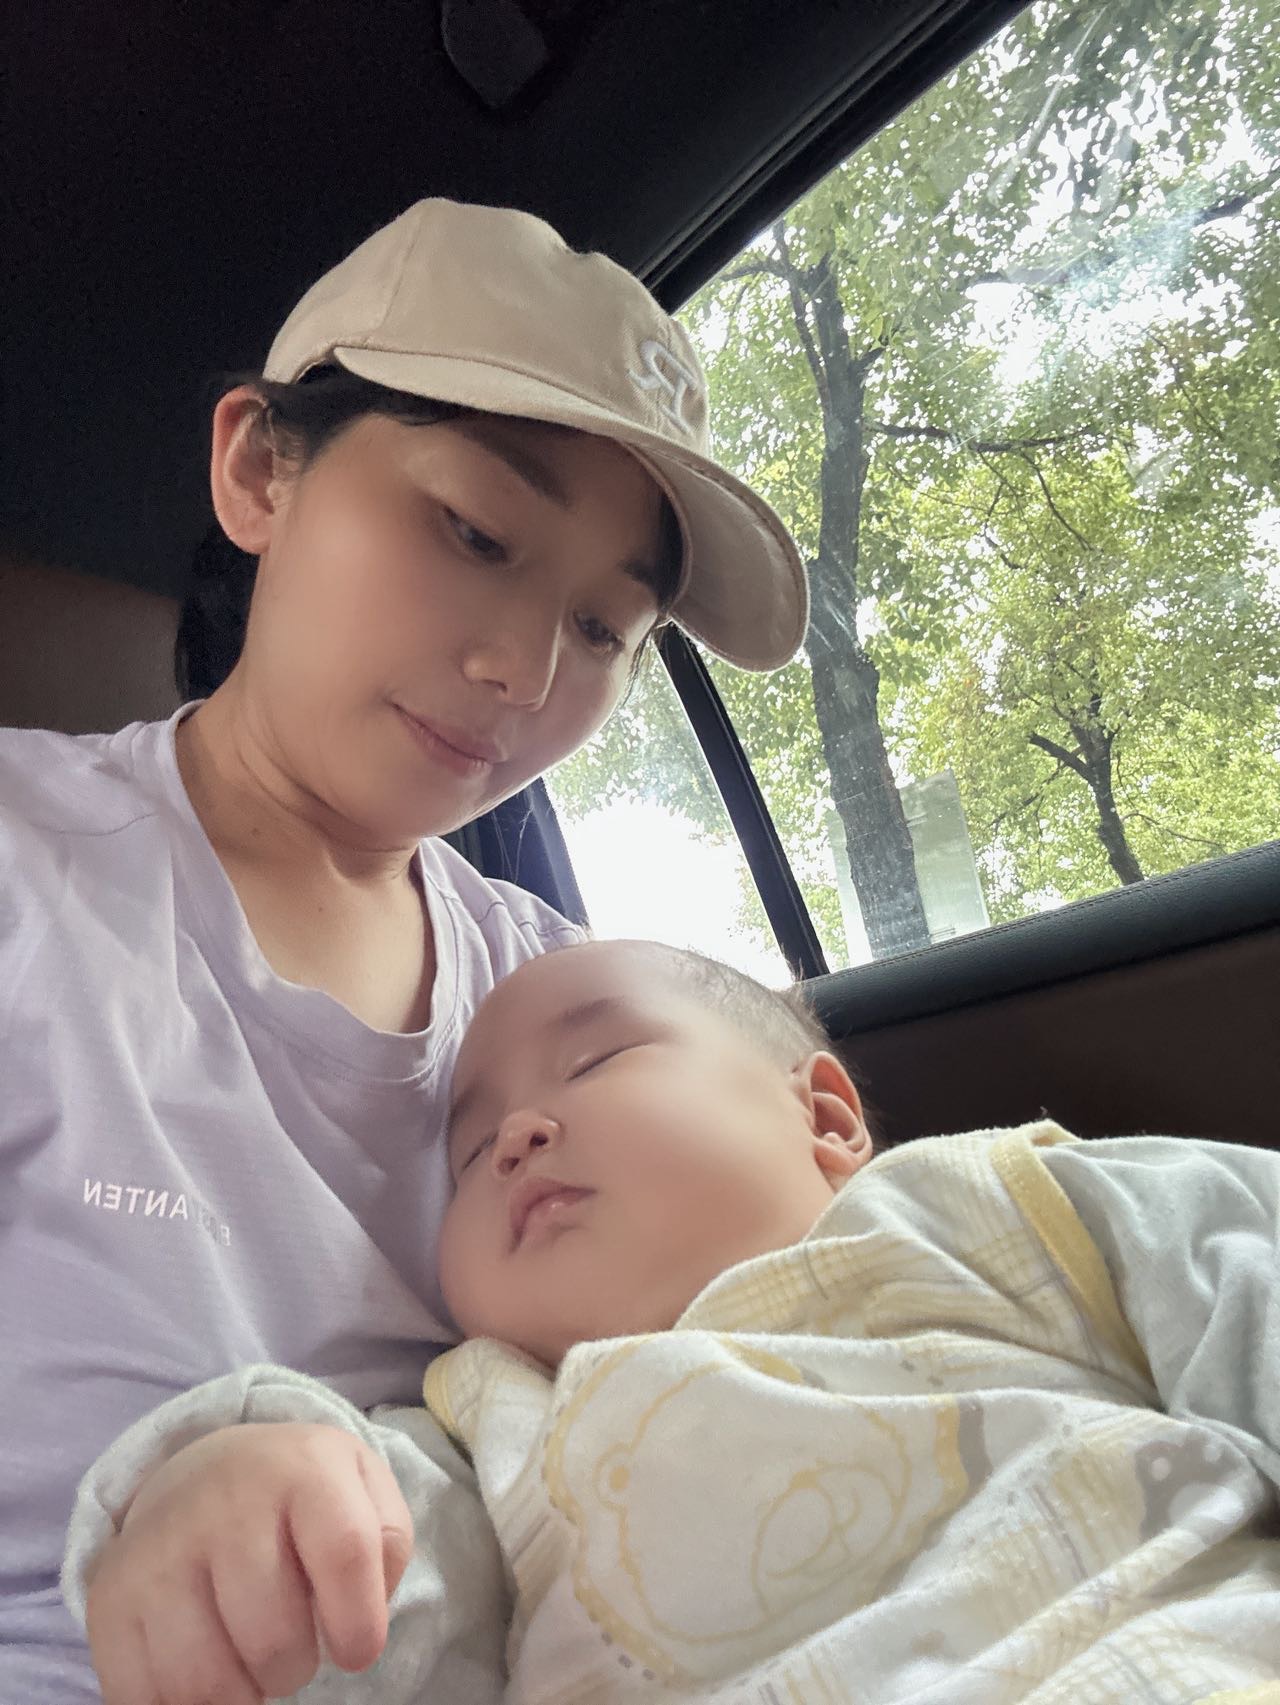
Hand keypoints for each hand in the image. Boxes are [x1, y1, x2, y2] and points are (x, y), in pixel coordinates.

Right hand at [84, 1421, 413, 1704]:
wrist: (205, 1470)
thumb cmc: (301, 1499)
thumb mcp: (364, 1492)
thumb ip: (386, 1548)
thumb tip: (364, 1613)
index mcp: (303, 1467)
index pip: (346, 1553)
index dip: (360, 1624)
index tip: (355, 1650)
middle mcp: (226, 1500)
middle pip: (274, 1637)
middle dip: (295, 1667)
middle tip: (290, 1645)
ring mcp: (161, 1548)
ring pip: (208, 1681)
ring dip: (243, 1695)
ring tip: (250, 1660)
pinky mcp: (112, 1598)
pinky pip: (147, 1698)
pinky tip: (206, 1664)